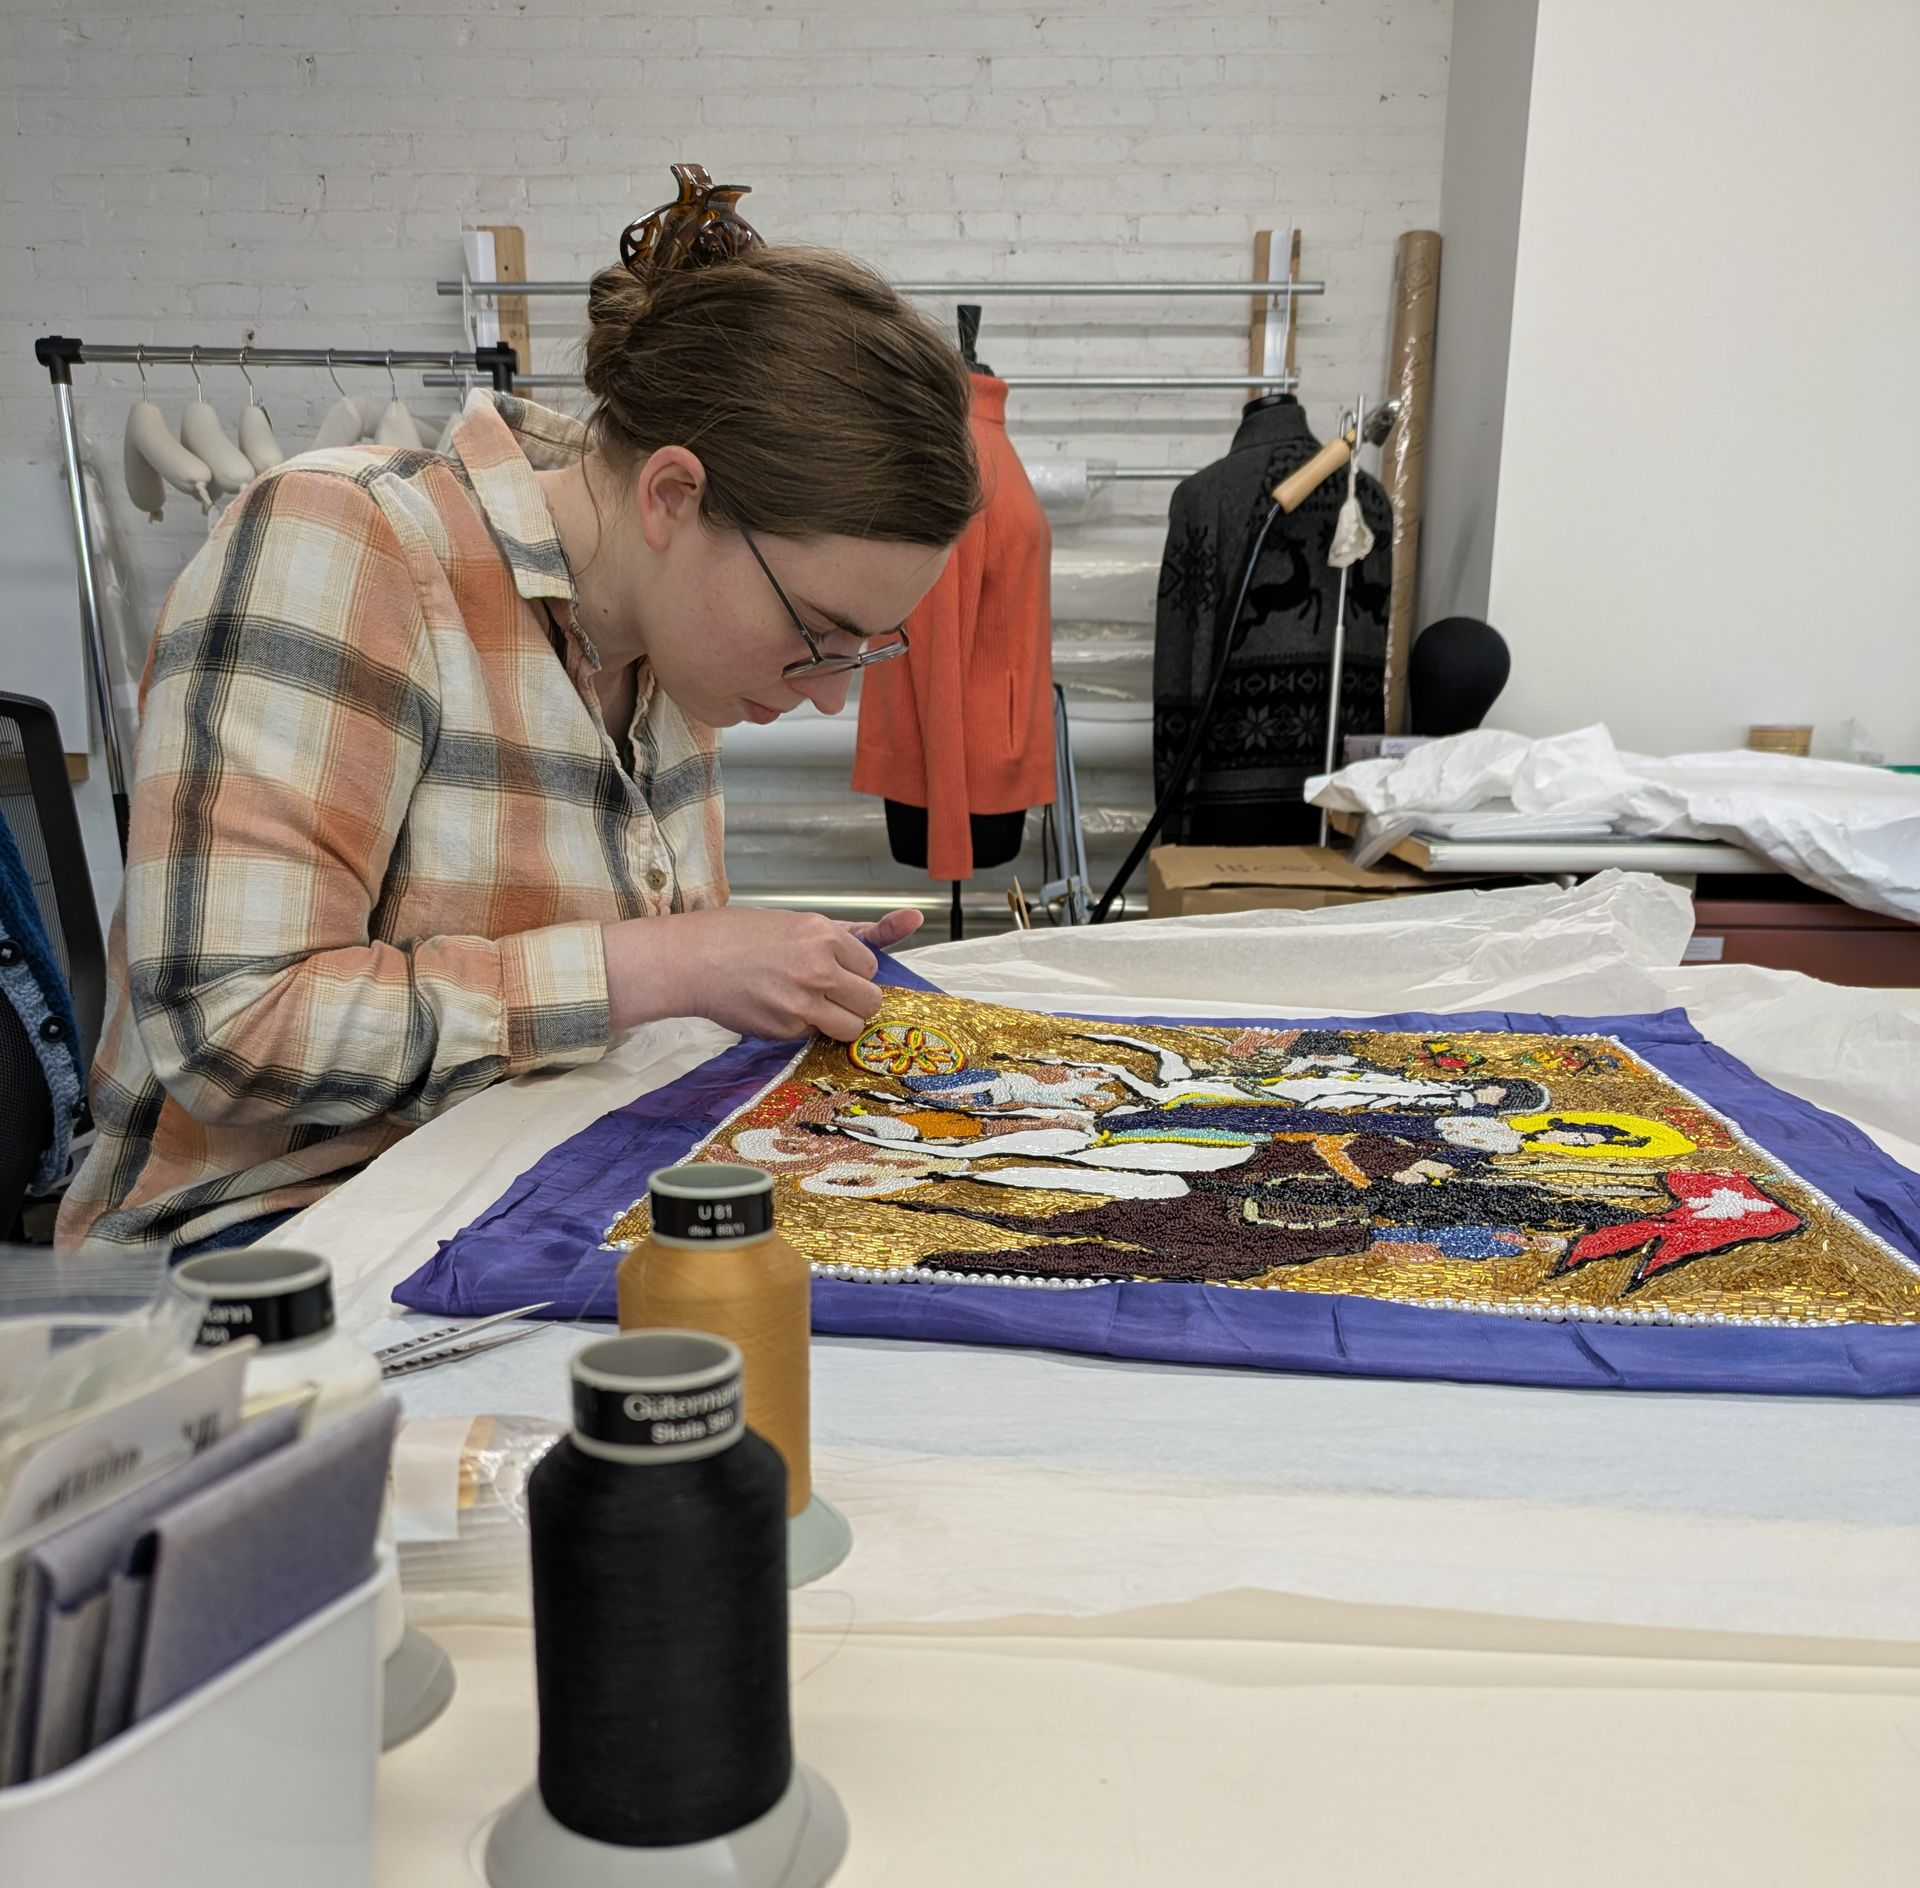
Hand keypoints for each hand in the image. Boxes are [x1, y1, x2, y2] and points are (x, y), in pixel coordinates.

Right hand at [603, 906, 912, 1041]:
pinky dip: (802, 1028)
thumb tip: (915, 918)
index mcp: (824, 935)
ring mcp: (803, 1002)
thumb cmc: (741, 936)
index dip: (852, 972)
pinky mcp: (785, 1028)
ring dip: (837, 1021)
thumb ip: (858, 932)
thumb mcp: (800, 923)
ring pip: (851, 1027)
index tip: (831, 969)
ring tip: (805, 1005)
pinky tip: (775, 1009)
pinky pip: (814, 1036)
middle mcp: (819, 967)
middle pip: (870, 1002)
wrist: (690, 959)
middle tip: (824, 993)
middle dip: (853, 1001)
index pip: (871, 969)